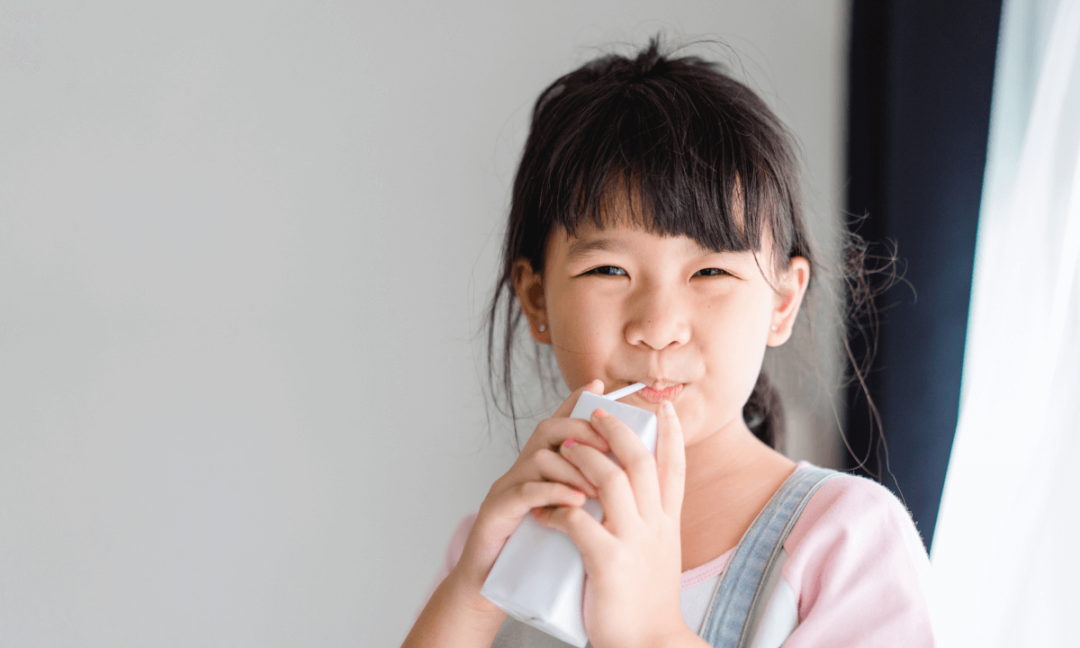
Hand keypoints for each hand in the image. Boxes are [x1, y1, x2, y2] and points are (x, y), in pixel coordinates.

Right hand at [449, 380, 612, 605]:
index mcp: (538, 469)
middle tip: (610, 449)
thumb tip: (619, 480)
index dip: (576, 402)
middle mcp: (520, 470)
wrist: (488, 586)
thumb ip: (582, 494)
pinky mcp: (496, 512)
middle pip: (548, 431)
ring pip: (539, 458)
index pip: (558, 425)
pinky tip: (576, 502)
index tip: (599, 386)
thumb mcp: (563, 517)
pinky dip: (553, 493)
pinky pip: (525, 492)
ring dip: (573, 468)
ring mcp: (505, 488)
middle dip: (583, 432)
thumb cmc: (532, 554)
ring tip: (599, 488)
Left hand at [533, 400, 691, 647]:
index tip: (661, 406)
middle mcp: (656, 526)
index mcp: (669, 523)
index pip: (674, 467)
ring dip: (587, 460)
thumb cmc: (648, 604)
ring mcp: (634, 542)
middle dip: (618, 432)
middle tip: (597, 415)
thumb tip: (636, 499)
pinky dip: (560, 508)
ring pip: (613, 482)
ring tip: (566, 449)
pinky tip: (546, 508)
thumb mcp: (660, 555)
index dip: (670, 433)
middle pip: (642, 462)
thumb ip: (650, 525)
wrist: (652, 645)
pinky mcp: (608, 562)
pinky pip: (580, 521)